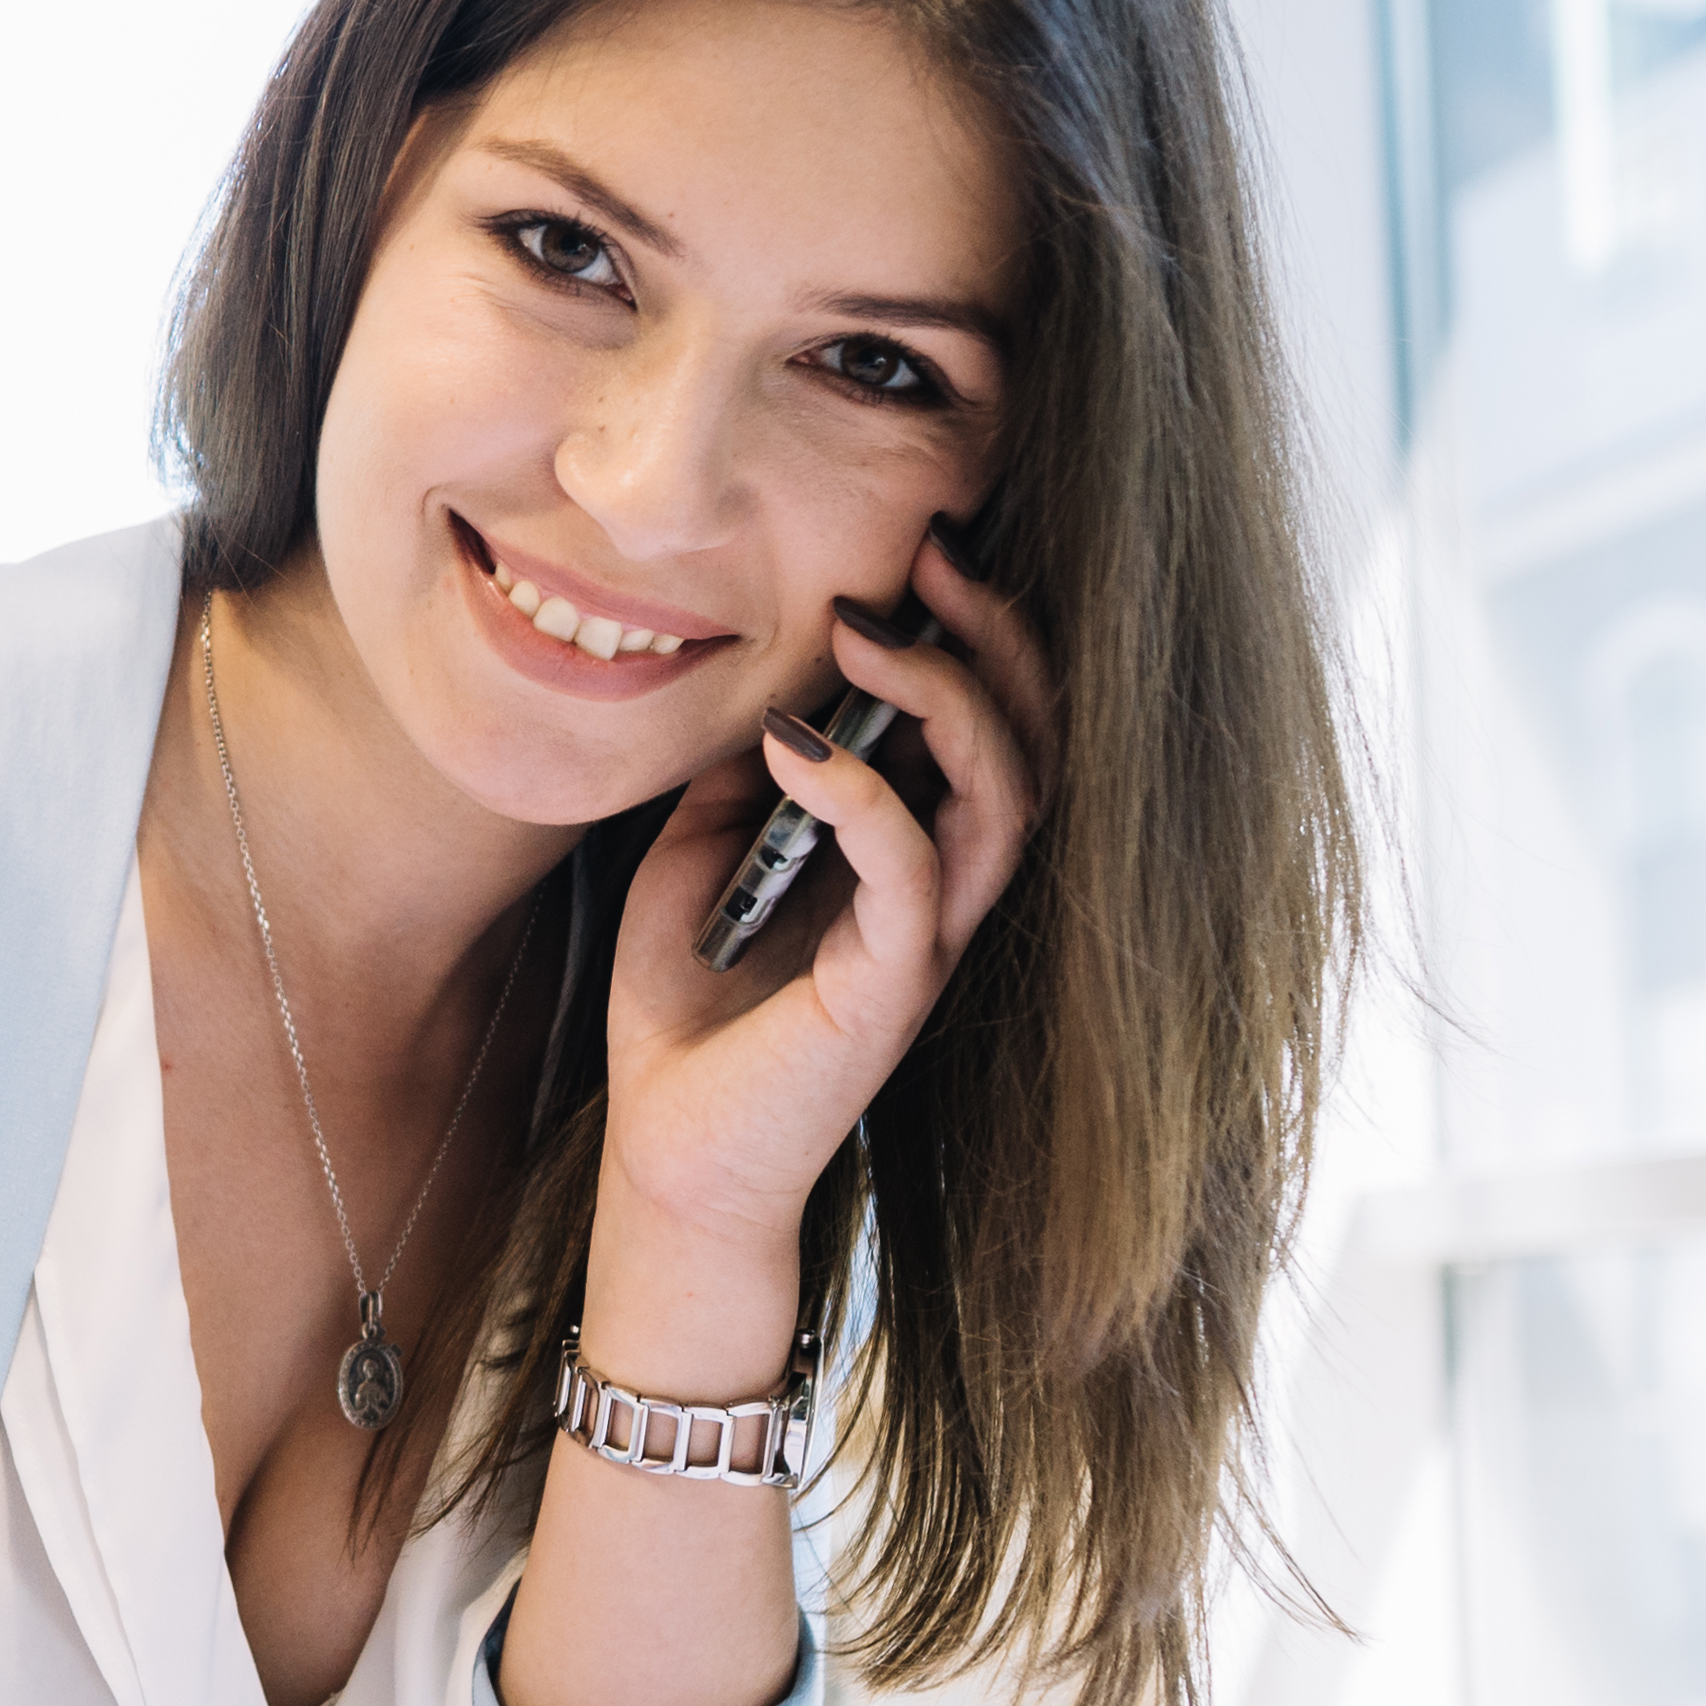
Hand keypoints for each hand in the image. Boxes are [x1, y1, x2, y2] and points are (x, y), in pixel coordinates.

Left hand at [592, 525, 1058, 1329]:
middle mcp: (947, 892)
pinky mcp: (889, 989)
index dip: (981, 633)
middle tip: (930, 556)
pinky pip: (910, 870)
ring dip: (947, 697)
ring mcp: (929, 942)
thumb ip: (747, 775)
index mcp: (918, 854)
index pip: (998, 726)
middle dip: (997, 637)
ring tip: (867, 629)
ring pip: (1006, 798)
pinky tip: (794, 741)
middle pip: (1036, 744)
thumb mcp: (703, 855)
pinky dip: (863, 791)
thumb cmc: (691, 1014)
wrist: (669, 1154)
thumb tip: (770, 687)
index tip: (918, 552)